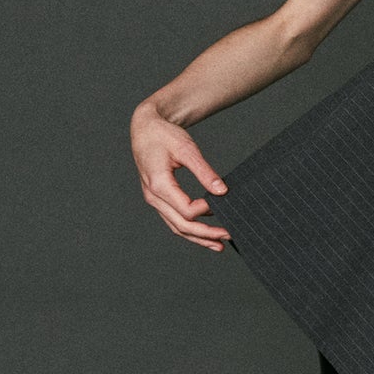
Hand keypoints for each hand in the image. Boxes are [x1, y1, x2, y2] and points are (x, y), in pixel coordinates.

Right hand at [130, 104, 232, 251]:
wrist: (145, 128)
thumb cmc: (163, 135)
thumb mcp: (186, 149)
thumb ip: (204, 171)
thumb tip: (221, 190)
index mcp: (158, 184)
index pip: (186, 210)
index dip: (206, 210)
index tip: (222, 201)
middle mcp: (153, 196)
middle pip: (181, 225)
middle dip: (206, 234)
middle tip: (229, 235)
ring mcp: (154, 200)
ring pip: (176, 227)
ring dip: (198, 238)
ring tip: (220, 244)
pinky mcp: (158, 199)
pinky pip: (173, 220)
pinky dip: (190, 229)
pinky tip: (205, 234)